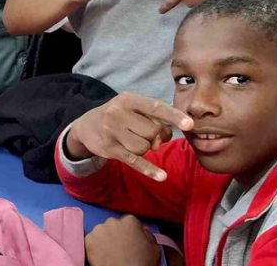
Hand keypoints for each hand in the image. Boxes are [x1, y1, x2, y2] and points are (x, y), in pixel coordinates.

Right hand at [67, 93, 193, 180]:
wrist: (86, 126)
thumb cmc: (117, 116)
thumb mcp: (132, 108)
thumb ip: (152, 119)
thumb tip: (164, 138)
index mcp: (128, 99)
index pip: (155, 107)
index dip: (174, 116)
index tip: (190, 125)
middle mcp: (118, 113)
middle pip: (152, 131)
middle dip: (156, 137)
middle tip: (150, 136)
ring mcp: (112, 132)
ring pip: (144, 147)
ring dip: (145, 148)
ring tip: (133, 141)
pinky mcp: (109, 149)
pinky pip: (134, 160)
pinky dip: (149, 169)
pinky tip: (161, 176)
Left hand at [84, 215, 160, 265]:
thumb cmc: (142, 261)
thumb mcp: (154, 248)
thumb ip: (148, 235)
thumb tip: (143, 231)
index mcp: (130, 220)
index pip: (129, 222)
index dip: (130, 232)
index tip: (130, 241)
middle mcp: (112, 220)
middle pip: (114, 225)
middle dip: (116, 233)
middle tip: (119, 247)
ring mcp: (99, 229)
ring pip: (101, 231)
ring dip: (104, 238)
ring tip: (109, 251)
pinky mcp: (88, 239)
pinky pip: (91, 240)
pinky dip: (94, 246)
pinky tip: (100, 255)